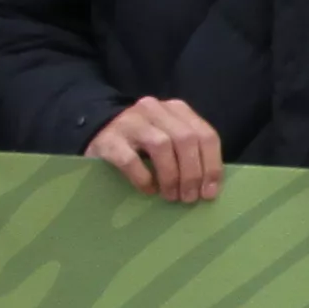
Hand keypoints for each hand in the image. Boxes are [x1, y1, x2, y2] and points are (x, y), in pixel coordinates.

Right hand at [88, 97, 225, 203]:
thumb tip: (209, 186)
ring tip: (171, 196)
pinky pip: (131, 160)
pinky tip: (148, 189)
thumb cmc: (141, 144)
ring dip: (171, 176)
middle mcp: (155, 109)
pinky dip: (144, 178)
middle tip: (189, 198)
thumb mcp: (169, 140)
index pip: (205, 134)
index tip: (209, 192)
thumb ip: (189, 153)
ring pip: (161, 145)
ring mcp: (130, 122)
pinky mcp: (109, 139)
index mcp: (176, 109)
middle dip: (192, 174)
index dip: (212, 166)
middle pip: (185, 139)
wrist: (97, 134)